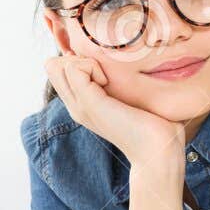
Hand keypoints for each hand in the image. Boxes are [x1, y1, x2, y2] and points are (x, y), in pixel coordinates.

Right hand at [45, 54, 184, 165]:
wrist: (158, 151)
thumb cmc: (157, 126)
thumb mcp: (133, 99)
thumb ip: (123, 85)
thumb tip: (134, 62)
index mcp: (82, 105)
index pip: (58, 69)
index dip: (78, 59)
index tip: (104, 71)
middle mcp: (75, 106)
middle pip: (52, 66)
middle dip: (76, 57)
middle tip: (103, 71)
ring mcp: (79, 106)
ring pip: (56, 65)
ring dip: (83, 61)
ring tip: (105, 77)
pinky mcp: (89, 104)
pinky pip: (73, 68)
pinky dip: (91, 66)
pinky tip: (107, 81)